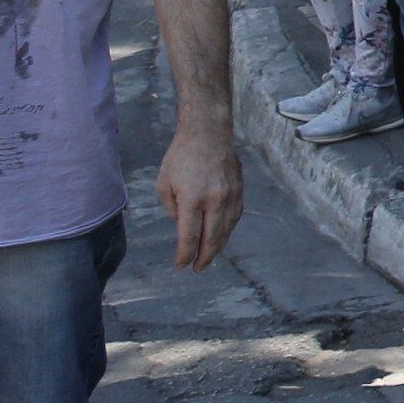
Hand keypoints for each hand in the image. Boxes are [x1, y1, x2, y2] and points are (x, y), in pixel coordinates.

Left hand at [156, 128, 242, 270]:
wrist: (208, 134)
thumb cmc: (181, 157)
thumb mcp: (164, 182)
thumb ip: (171, 207)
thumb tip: (181, 223)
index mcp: (192, 200)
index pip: (190, 237)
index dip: (185, 255)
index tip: (181, 265)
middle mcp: (214, 201)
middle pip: (212, 239)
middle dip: (204, 257)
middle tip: (197, 269)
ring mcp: (230, 197)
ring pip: (226, 230)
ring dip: (217, 247)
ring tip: (208, 256)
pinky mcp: (239, 191)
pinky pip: (235, 217)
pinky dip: (227, 230)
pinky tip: (220, 236)